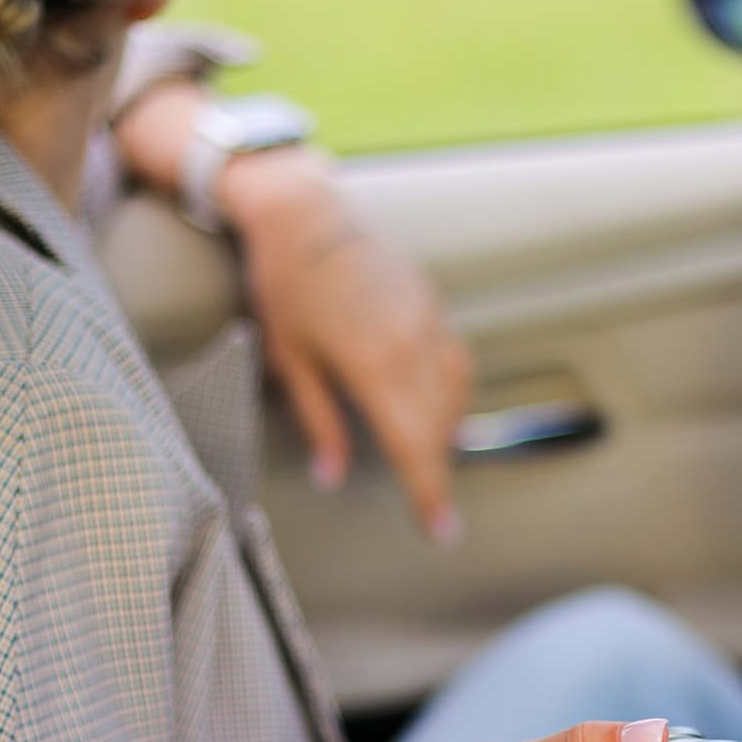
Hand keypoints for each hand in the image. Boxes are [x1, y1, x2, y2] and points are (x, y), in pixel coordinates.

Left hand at [221, 147, 472, 541]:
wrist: (304, 209)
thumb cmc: (285, 282)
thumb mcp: (289, 358)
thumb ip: (318, 421)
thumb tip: (330, 478)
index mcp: (373, 365)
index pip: (414, 446)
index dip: (430, 494)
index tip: (442, 532)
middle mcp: (411, 344)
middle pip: (439, 428)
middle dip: (435, 471)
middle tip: (426, 505)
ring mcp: (428, 319)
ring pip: (455, 396)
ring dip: (444, 434)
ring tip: (427, 459)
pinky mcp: (433, 302)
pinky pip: (455, 362)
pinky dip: (452, 394)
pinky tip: (436, 409)